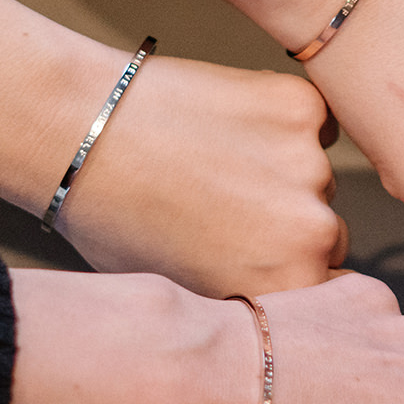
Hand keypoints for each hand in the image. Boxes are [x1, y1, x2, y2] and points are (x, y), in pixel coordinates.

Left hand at [54, 53, 345, 297]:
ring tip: (211, 162)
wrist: (78, 132)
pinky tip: (224, 125)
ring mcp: (309, 162)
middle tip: (223, 206)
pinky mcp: (301, 104)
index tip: (249, 254)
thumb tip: (275, 299)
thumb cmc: (113, 221)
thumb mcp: (180, 294)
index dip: (282, 272)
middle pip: (324, 232)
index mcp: (286, 287)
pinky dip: (278, 121)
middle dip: (286, 224)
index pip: (321, 292)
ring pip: (313, 175)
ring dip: (281, 171)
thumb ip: (245, 299)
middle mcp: (312, 230)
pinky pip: (309, 121)